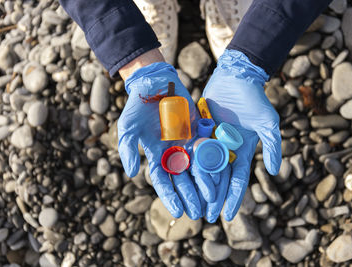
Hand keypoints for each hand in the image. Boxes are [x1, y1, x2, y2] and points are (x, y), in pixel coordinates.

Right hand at [118, 50, 213, 218]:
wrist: (156, 81)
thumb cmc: (139, 104)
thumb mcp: (128, 127)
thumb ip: (129, 149)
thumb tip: (133, 174)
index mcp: (156, 154)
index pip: (163, 180)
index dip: (170, 196)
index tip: (179, 211)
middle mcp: (173, 152)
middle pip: (183, 179)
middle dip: (190, 196)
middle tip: (198, 214)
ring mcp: (188, 142)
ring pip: (198, 168)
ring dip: (204, 185)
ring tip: (212, 201)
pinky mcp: (201, 131)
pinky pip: (209, 150)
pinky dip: (215, 163)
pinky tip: (222, 176)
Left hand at [196, 49, 281, 220]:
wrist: (236, 77)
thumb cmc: (254, 100)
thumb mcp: (268, 124)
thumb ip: (273, 147)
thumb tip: (273, 172)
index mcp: (242, 151)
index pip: (238, 180)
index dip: (233, 198)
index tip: (228, 217)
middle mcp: (225, 149)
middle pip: (218, 179)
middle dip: (213, 198)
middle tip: (206, 218)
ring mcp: (211, 141)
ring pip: (203, 168)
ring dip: (198, 186)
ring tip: (191, 203)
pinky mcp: (198, 130)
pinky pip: (191, 150)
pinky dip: (186, 164)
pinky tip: (178, 178)